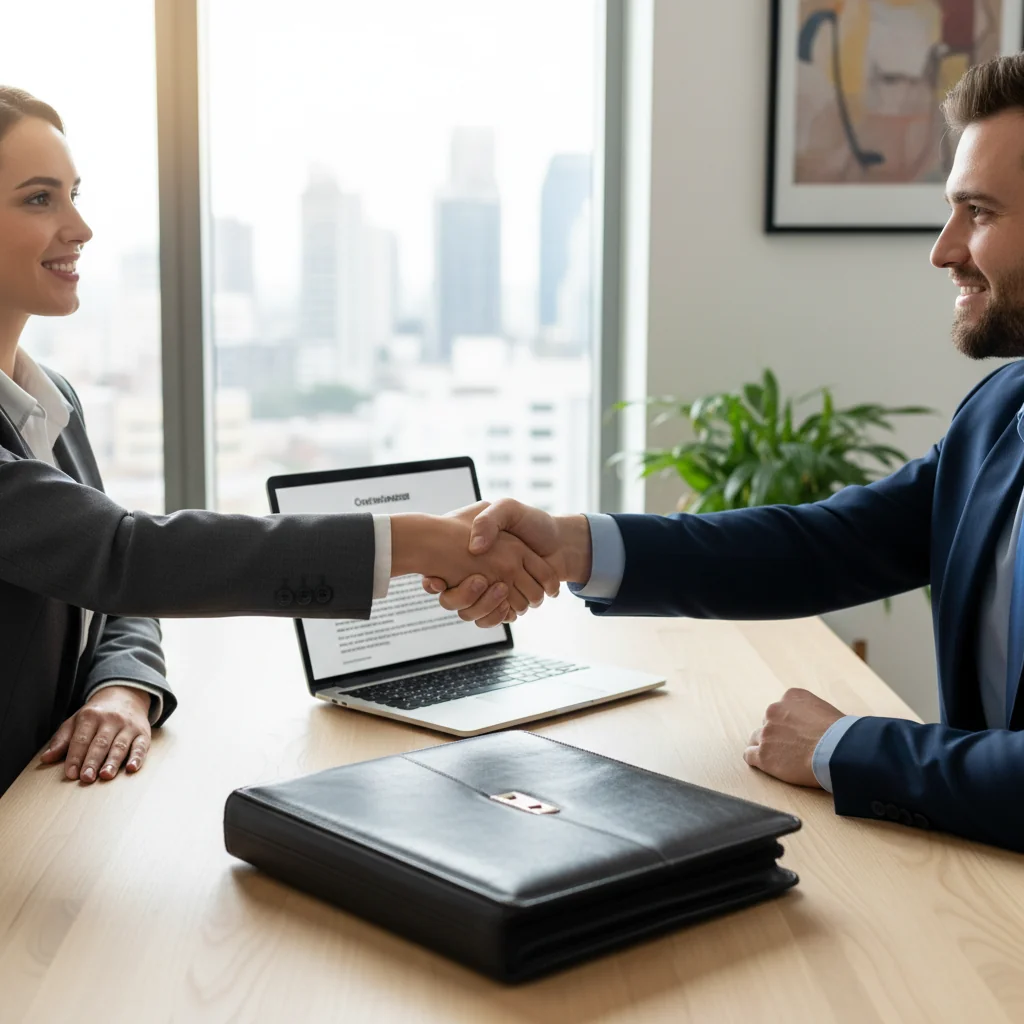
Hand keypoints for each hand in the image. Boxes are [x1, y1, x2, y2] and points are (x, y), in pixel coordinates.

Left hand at [39, 686, 152, 783]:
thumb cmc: (97, 715)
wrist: (126, 696)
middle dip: (92, 761)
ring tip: (105, 775)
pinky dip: (137, 757)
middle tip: (86, 778)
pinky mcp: (143, 733)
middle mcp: (111, 719)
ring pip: (120, 745)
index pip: (81, 739)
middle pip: (100, 743)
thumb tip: (45, 758)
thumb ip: (62, 740)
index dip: (75, 757)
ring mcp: (128, 726)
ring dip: (113, 761)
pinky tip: (132, 768)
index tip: (70, 774)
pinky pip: (141, 746)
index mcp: (91, 716)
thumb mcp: (76, 722)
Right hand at [423, 499, 592, 624]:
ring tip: (496, 587)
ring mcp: (491, 590)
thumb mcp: (508, 509)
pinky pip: (491, 619)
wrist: (562, 543)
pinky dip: (498, 614)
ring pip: (471, 612)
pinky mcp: (506, 603)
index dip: (434, 581)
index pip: (437, 576)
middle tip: (478, 579)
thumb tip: (474, 547)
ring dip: (483, 605)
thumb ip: (489, 519)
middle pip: (452, 599)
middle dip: (460, 595)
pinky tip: (506, 603)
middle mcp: (477, 573)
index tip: (435, 580)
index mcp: (471, 554)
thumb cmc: (534, 524)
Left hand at [743, 687, 844, 787]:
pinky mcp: (763, 754)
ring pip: (757, 738)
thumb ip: (811, 714)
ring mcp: (766, 732)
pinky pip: (749, 755)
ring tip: (780, 758)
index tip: (798, 734)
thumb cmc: (842, 734)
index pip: (782, 708)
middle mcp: (774, 710)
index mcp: (791, 696)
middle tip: (792, 748)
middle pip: (768, 723)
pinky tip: (767, 765)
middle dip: (778, 734)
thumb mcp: (827, 711)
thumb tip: (814, 726)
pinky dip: (757, 760)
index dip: (789, 724)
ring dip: (767, 747)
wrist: (838, 751)